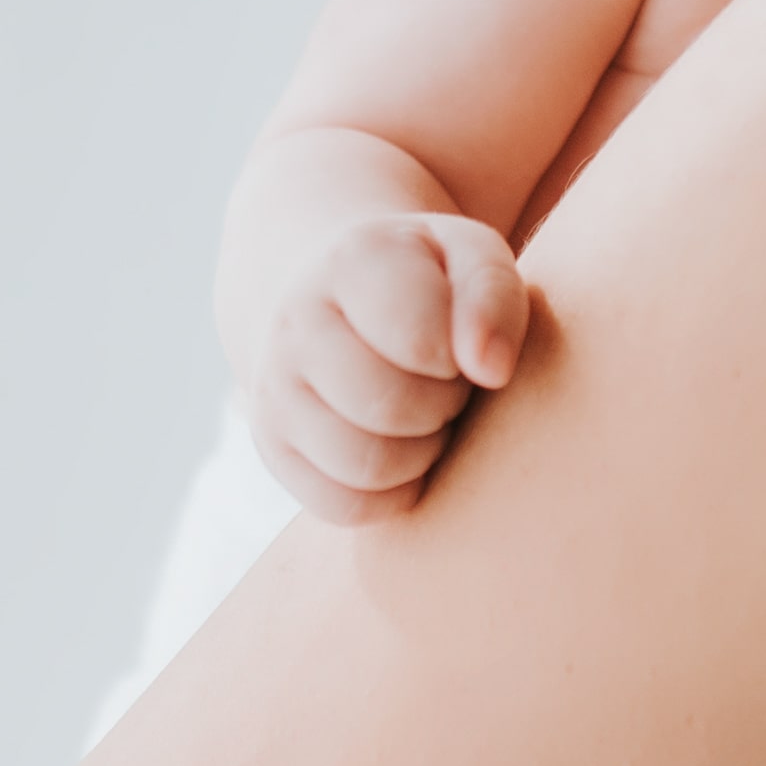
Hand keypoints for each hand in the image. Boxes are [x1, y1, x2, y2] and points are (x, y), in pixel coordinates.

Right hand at [242, 209, 530, 522]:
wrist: (342, 299)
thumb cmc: (430, 283)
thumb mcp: (473, 260)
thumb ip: (492, 296)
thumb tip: (490, 368)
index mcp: (352, 261)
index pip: (423, 342)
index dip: (462, 356)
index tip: (460, 342)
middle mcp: (295, 322)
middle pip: (392, 407)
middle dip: (443, 404)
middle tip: (447, 383)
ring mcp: (273, 390)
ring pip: (367, 465)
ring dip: (420, 453)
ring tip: (423, 413)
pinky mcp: (273, 449)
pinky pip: (346, 506)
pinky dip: (390, 492)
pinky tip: (399, 447)